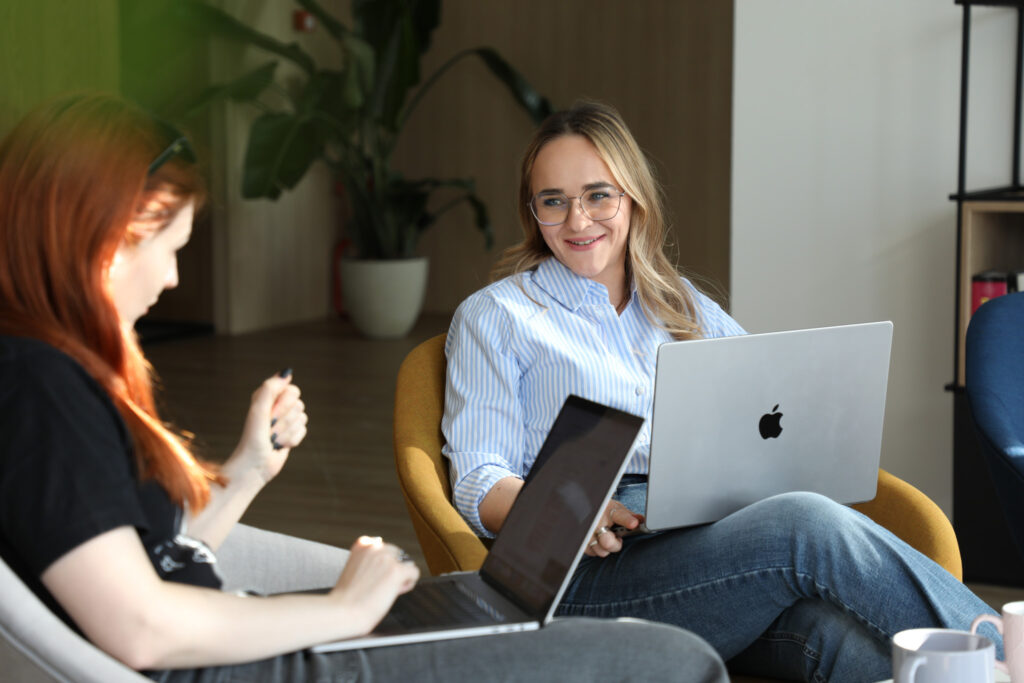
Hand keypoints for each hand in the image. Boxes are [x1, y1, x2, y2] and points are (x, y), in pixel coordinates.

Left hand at [228, 370, 307, 484]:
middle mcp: (276, 406)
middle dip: (286, 420)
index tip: (271, 415)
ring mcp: (285, 420)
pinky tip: (280, 445)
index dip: (285, 404)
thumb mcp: (258, 410)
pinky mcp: (291, 434)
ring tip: (273, 439)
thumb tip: (287, 372)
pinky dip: (292, 440)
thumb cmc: (253, 438)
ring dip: (287, 432)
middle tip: (270, 430)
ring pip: (303, 419)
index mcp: (267, 397)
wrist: (254, 466)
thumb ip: (270, 388)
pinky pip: (303, 431)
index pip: (292, 390)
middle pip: (299, 405)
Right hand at [330, 536, 419, 633]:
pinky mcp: (396, 571)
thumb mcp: (355, 567)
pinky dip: (408, 584)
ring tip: (385, 590)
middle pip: (397, 555)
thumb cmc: (347, 597)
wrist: (342, 611)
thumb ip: (370, 560)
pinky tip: (395, 592)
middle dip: (392, 569)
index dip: (382, 565)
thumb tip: (394, 559)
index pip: (385, 548)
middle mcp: (375, 547)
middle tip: (379, 586)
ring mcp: (386, 558)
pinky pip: (414, 573)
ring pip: (407, 563)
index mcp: (363, 544)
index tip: (373, 578)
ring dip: (401, 576)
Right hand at [584, 500, 643, 557]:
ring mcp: (587, 533)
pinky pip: (592, 552)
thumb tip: (641, 520)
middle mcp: (596, 522)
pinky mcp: (581, 541)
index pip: (619, 515)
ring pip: (601, 551)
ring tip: (606, 537)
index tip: (634, 523)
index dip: (627, 520)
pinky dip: (597, 548)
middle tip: (617, 538)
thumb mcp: (615, 508)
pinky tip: (598, 540)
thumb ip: (628, 515)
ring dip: (606, 547)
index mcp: (608, 510)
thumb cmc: (603, 509)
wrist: (582, 505)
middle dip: (615, 544)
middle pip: (608, 542)